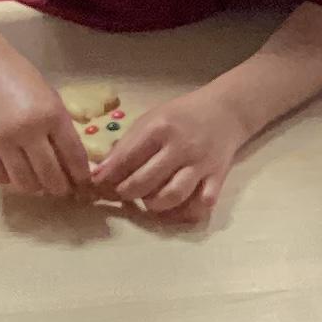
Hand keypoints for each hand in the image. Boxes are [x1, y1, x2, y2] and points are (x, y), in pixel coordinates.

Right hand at [0, 46, 95, 198]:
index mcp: (51, 115)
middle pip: (50, 175)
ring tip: (38, 184)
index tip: (83, 183)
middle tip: (61, 190)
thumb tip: (72, 164)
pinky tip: (14, 173)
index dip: (81, 175)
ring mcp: (2, 140)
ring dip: (35, 188)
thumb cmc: (21, 79)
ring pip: (24, 182)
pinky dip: (9, 180)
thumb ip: (61, 129)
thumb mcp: (50, 99)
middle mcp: (28, 130)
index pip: (73, 156)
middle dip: (59, 188)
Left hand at [94, 81, 257, 222]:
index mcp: (160, 128)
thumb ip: (127, 145)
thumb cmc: (181, 116)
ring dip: (154, 205)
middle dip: (127, 193)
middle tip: (122, 194)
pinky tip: (175, 208)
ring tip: (148, 200)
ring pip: (173, 195)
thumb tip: (101, 172)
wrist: (226, 111)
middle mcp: (180, 146)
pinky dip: (186, 211)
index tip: (96, 186)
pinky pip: (202, 203)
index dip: (108, 176)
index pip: (127, 158)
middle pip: (145, 181)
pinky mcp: (218, 176)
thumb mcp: (151, 119)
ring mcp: (201, 163)